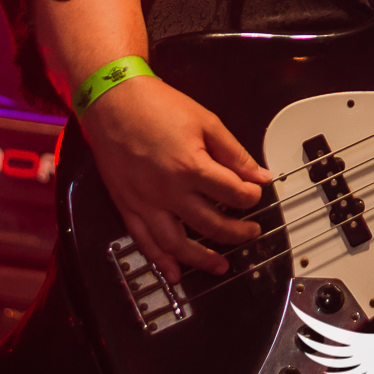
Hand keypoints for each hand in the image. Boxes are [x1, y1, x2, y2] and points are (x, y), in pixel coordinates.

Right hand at [79, 73, 273, 283]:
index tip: (255, 194)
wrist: (113, 101)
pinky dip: (160, 260)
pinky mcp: (127, 205)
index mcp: (191, 167)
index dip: (251, 197)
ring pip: (178, 243)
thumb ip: (234, 153)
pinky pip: (144, 241)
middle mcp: (169, 191)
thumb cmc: (156, 106)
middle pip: (211, 224)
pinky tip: (174, 272)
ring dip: (202, 259)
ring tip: (221, 266)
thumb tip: (260, 175)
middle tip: (250, 232)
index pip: (233, 194)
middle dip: (237, 232)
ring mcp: (146, 202)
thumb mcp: (206, 122)